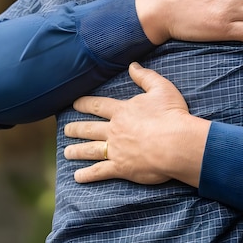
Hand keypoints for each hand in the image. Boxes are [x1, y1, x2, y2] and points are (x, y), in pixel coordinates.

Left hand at [64, 63, 208, 185]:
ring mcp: (116, 150)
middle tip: (66, 130)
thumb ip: (145, 76)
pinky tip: (78, 176)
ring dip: (77, 151)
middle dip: (76, 129)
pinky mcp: (121, 167)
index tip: (74, 104)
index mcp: (122, 111)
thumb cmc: (171, 114)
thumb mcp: (161, 88)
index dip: (85, 104)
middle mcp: (115, 130)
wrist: (176, 142)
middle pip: (90, 129)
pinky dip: (87, 174)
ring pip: (90, 150)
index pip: (99, 106)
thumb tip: (132, 65)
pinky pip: (99, 171)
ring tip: (67, 152)